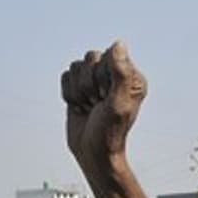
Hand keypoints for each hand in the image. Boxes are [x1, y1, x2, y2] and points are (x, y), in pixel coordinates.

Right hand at [62, 42, 148, 179]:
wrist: (92, 152)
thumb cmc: (109, 132)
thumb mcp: (119, 104)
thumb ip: (121, 74)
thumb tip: (118, 44)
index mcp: (131, 76)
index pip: (109, 54)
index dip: (103, 76)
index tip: (107, 97)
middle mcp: (115, 75)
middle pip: (90, 57)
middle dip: (89, 84)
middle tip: (98, 104)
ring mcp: (96, 80)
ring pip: (76, 67)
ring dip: (79, 91)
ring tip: (90, 107)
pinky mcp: (79, 86)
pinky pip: (65, 76)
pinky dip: (69, 94)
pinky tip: (80, 107)